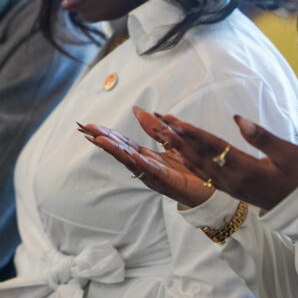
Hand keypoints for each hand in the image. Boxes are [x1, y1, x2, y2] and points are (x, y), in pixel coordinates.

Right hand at [80, 116, 215, 207]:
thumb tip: (136, 109)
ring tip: (100, 140)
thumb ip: (154, 128)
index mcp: (146, 158)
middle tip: (86, 129)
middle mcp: (146, 169)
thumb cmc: (189, 168)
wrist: (211, 189)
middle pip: (122, 152)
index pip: (122, 144)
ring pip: (133, 162)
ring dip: (116, 151)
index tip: (87, 125)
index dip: (105, 134)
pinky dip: (144, 164)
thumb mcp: (170, 142)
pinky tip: (134, 156)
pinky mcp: (170, 183)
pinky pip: (156, 172)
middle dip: (103, 141)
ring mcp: (156, 177)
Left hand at [144, 110, 297, 211]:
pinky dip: (189, 164)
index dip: (192, 133)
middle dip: (177, 139)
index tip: (174, 120)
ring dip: (179, 150)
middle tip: (159, 123)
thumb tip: (239, 120)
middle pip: (199, 157)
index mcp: (246, 169)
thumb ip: (262, 137)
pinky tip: (179, 155)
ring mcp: (229, 187)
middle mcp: (232, 180)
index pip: (213, 147)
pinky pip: (204, 176)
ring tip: (163, 135)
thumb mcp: (288, 153)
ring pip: (198, 167)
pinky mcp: (230, 190)